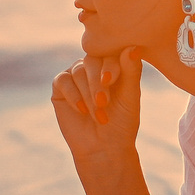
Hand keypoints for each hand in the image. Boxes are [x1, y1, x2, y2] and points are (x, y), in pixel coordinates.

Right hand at [51, 47, 142, 171]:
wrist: (104, 147)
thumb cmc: (122, 122)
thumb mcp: (130, 96)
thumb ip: (131, 71)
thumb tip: (133, 47)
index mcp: (114, 65)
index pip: (110, 53)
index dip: (109, 65)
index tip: (110, 81)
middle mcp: (95, 66)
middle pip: (91, 60)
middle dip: (97, 82)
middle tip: (103, 103)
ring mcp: (76, 75)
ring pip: (78, 71)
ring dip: (88, 94)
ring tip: (98, 115)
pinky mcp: (61, 87)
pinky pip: (62, 80)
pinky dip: (72, 95)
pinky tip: (81, 110)